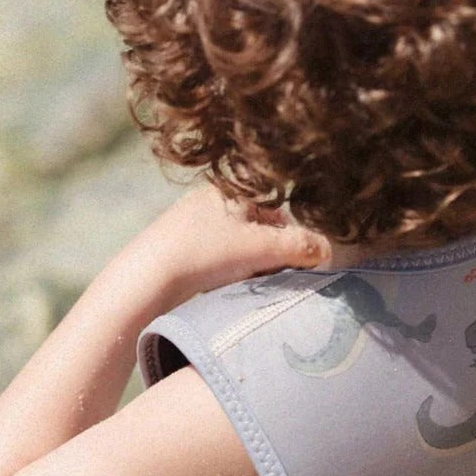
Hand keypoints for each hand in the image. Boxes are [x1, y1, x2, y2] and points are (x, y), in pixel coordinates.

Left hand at [140, 183, 331, 305]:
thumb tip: (329, 250)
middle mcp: (212, 200)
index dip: (292, 240)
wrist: (147, 278)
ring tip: (245, 283)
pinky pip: (223, 259)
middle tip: (270, 276)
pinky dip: (231, 273)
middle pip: (262, 231)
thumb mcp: (262, 248)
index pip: (279, 212)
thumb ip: (300, 246)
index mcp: (231, 188)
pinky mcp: (183, 247)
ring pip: (243, 247)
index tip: (293, 263)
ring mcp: (196, 224)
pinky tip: (225, 286)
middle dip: (272, 256)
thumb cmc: (204, 253)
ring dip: (253, 267)